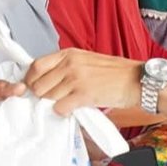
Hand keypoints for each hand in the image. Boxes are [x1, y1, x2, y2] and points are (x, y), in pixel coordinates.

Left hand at [24, 49, 141, 115]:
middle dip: (40, 95)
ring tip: (65, 103)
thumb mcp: (85, 60)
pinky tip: (72, 109)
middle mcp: (69, 64)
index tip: (31, 88)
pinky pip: (59, 107)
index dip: (30, 80)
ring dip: (53, 104)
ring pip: (47, 97)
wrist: (136, 80)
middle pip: (38, 84)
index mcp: (68, 54)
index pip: (36, 65)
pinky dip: (62, 112)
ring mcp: (75, 79)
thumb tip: (46, 79)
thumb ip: (65, 66)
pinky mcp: (83, 95)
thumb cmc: (113, 72)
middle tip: (49, 100)